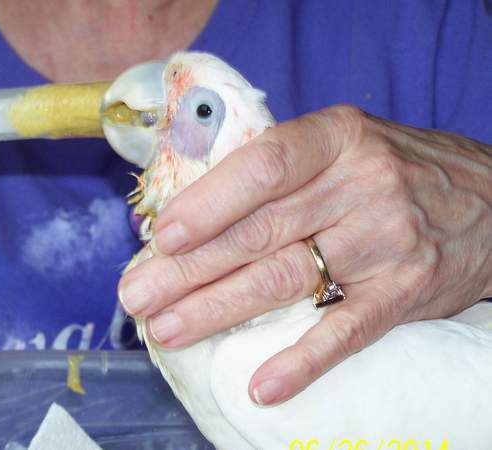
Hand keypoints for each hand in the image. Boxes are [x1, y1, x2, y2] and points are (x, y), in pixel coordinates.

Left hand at [118, 106, 491, 404]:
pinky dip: (302, 361)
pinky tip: (260, 384)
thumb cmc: (390, 169)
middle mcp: (362, 185)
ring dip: (219, 311)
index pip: (263, 166)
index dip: (209, 202)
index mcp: (336, 138)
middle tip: (138, 297)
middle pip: (260, 232)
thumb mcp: (339, 145)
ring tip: (168, 330)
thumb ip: (276, 170)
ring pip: (288, 280)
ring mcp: (387, 241)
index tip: (162, 236)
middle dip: (189, 270)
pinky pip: (348, 332)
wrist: (488, 201)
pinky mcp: (406, 292)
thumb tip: (190, 213)